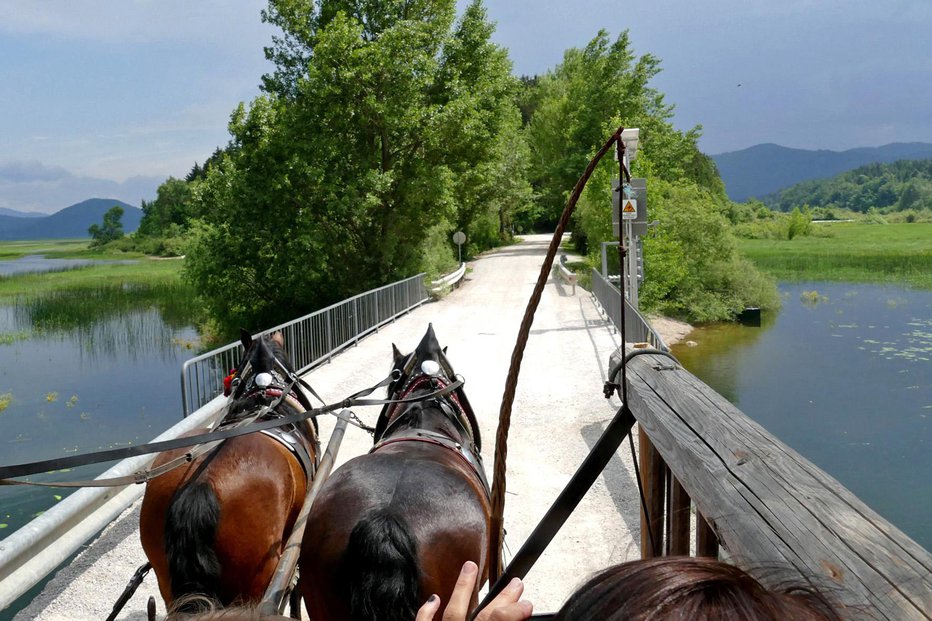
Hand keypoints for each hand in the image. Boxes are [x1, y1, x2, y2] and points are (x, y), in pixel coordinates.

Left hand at [416, 561, 532, 620]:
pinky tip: (433, 598)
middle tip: (516, 584)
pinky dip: (427, 611)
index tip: (526, 604)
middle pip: (483, 616)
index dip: (515, 611)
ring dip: (463, 588)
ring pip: (452, 612)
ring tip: (470, 566)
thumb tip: (513, 620)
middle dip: (501, 598)